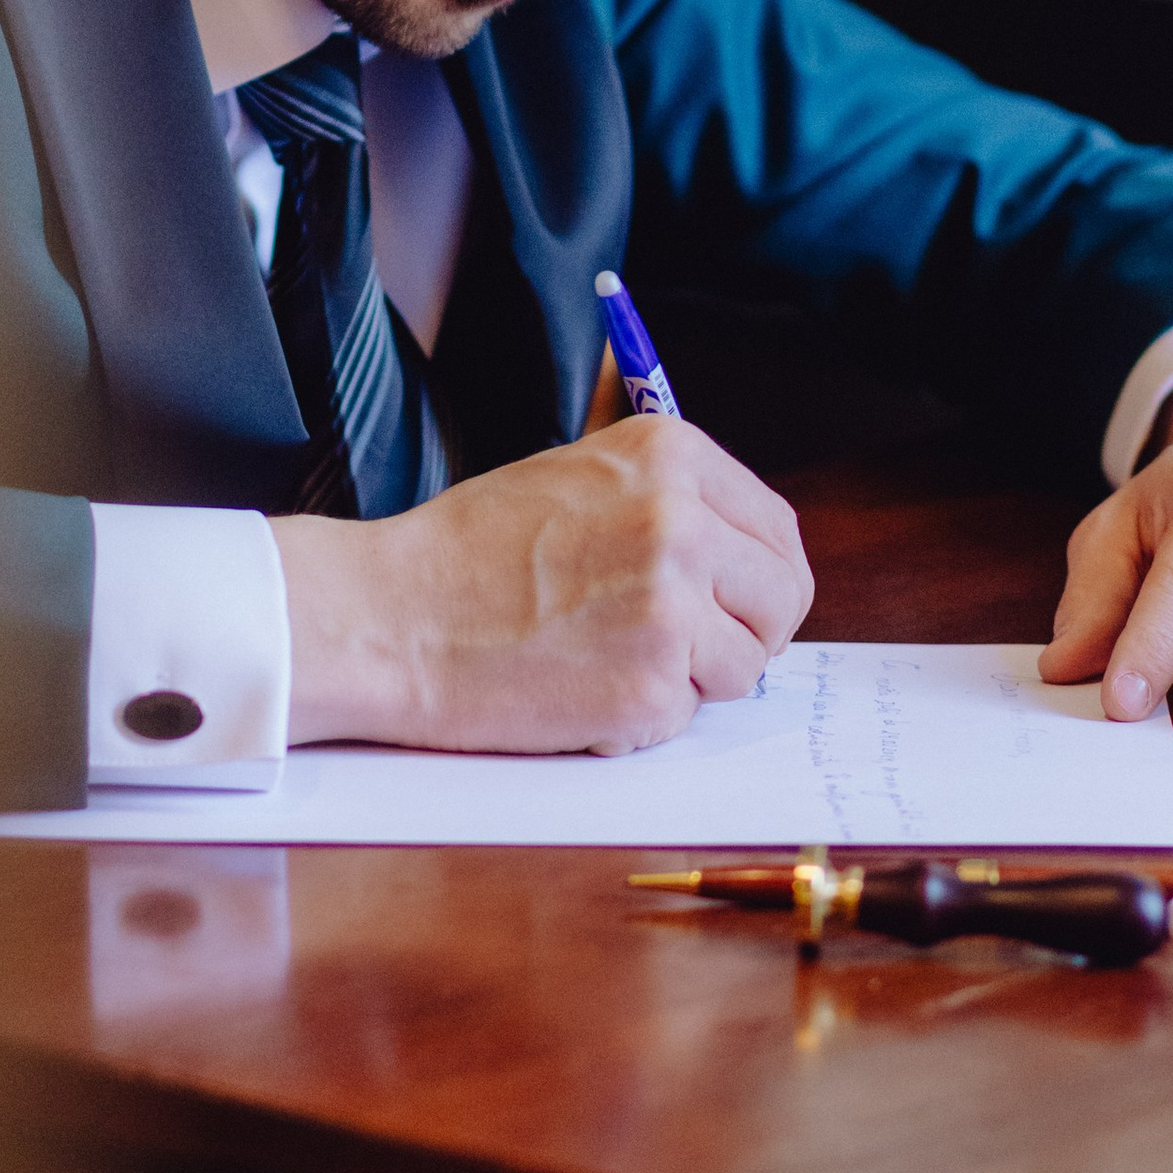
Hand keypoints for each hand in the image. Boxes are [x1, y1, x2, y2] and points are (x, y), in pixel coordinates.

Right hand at [273, 415, 813, 753]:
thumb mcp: (580, 477)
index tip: (736, 602)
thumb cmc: (468, 553)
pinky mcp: (653, 682)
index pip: (777, 528)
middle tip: (687, 649)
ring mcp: (674, 604)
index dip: (762, 578)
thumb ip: (667, 499)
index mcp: (672, 455)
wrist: (388, 616)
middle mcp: (684, 520)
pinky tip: (578, 689)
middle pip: (783, 597)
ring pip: (746, 664)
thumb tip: (740, 545)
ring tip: (607, 659)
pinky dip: (642, 718)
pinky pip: (688, 715)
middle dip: (747, 632)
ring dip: (691, 678)